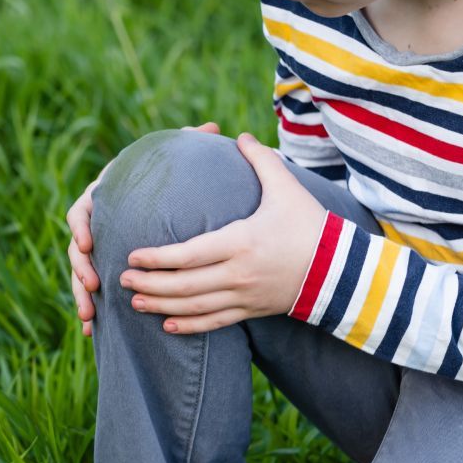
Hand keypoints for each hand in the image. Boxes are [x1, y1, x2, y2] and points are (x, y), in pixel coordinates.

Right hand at [68, 122, 221, 336]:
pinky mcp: (106, 269)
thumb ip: (189, 146)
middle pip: (77, 248)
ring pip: (81, 274)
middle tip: (92, 286)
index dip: (80, 227)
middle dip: (80, 269)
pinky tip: (90, 330)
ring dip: (81, 295)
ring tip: (89, 316)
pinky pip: (92, 291)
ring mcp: (100, 250)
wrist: (175, 203)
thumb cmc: (176, 180)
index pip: (82, 210)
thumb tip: (211, 130)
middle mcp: (99, 225)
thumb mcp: (179, 163)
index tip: (87, 244)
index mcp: (107, 198)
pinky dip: (90, 308)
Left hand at [118, 132, 326, 333]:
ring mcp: (244, 296)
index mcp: (242, 242)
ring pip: (194, 307)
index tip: (133, 256)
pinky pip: (214, 323)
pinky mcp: (250, 311)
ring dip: (161, 306)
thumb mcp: (286, 189)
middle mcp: (239, 274)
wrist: (339, 270)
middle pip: (184, 285)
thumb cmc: (309, 225)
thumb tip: (240, 136)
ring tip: (134, 302)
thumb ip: (261, 161)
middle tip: (123, 280)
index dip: (159, 258)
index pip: (190, 254)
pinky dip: (189, 326)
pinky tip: (167, 325)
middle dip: (150, 284)